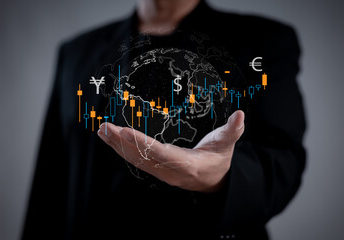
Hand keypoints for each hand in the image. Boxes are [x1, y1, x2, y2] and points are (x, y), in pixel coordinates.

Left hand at [98, 110, 244, 192]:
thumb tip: (241, 114)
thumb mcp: (227, 144)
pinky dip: (121, 149)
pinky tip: (110, 138)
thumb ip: (233, 129)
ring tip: (102, 130)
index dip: (142, 144)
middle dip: (122, 143)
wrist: (214, 180)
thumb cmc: (219, 158)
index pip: (161, 154)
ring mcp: (161, 172)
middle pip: (142, 157)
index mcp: (187, 164)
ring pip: (135, 160)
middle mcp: (170, 171)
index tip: (125, 131)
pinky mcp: (156, 170)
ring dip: (117, 145)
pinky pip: (136, 160)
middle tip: (106, 127)